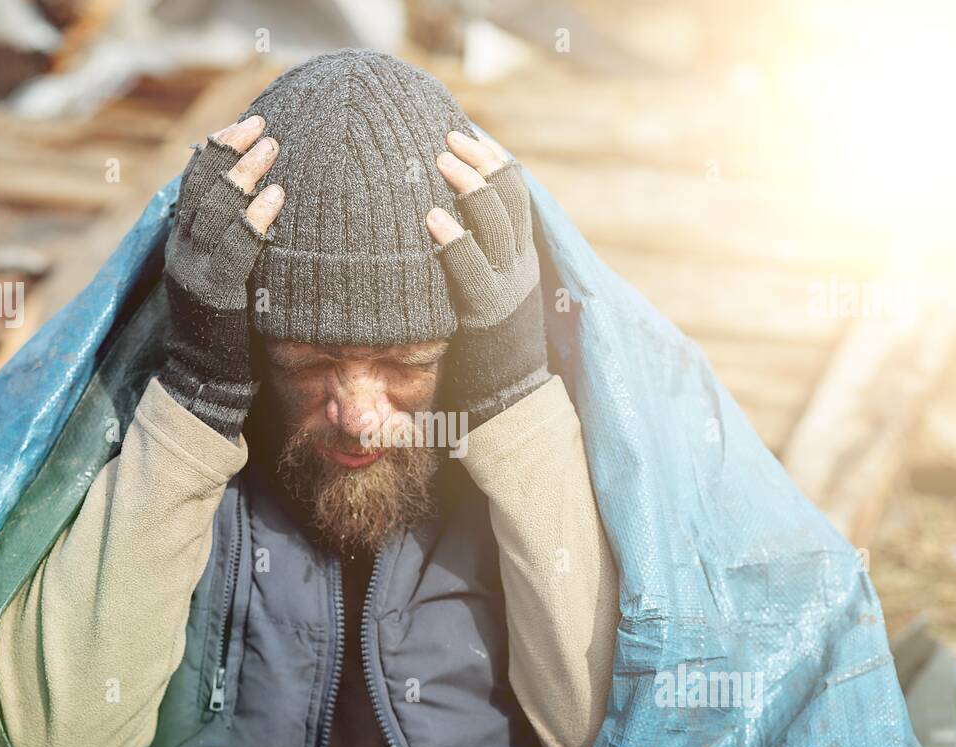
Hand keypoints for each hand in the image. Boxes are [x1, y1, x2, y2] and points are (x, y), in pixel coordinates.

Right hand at [161, 114, 284, 441]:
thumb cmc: (225, 332)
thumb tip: (263, 210)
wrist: (204, 384)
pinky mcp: (214, 294)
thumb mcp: (224, 279)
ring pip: (215, 210)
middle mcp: (181, 251)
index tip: (245, 125)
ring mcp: (194, 271)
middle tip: (264, 127)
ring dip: (245, 174)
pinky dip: (254, 219)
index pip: (193, 184)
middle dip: (232, 151)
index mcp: (181, 243)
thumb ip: (232, 246)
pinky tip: (276, 198)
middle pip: (202, 187)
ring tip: (272, 149)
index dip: (216, 150)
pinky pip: (235, 248)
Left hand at [425, 130, 547, 429]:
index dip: (494, 160)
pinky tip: (433, 218)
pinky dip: (455, 240)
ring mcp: (509, 287)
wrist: (509, 402)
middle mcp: (521, 265)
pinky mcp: (490, 315)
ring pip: (498, 223)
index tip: (466, 134)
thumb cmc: (486, 349)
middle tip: (447, 139)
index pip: (517, 194)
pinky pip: (474, 270)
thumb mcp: (486, 294)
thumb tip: (436, 223)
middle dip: (481, 162)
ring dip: (470, 188)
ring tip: (442, 162)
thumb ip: (473, 261)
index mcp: (522, 256)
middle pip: (510, 197)